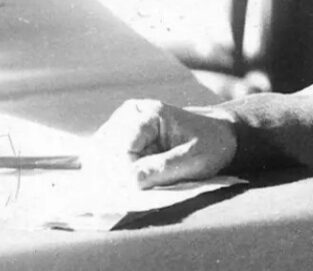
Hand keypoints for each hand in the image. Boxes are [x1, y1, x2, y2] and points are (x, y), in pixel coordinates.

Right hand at [82, 99, 237, 188]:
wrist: (216, 137)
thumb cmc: (210, 146)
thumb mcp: (195, 160)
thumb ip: (163, 169)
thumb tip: (128, 182)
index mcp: (150, 114)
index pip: (121, 148)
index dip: (124, 174)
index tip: (134, 193)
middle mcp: (130, 114)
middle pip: (103, 151)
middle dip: (111, 178)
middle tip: (125, 199)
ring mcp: (120, 124)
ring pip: (96, 156)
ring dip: (105, 178)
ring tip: (123, 195)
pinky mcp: (117, 138)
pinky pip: (100, 160)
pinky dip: (107, 176)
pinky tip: (119, 189)